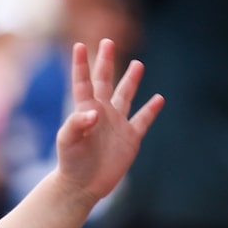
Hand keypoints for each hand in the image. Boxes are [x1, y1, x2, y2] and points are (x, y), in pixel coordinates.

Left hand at [53, 40, 161, 206]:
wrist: (82, 186)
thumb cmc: (70, 163)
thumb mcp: (67, 142)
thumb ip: (75, 124)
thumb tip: (93, 112)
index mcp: (85, 110)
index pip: (83, 82)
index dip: (81, 64)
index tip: (80, 45)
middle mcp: (102, 113)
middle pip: (106, 82)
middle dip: (107, 62)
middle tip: (108, 41)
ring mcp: (117, 124)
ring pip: (126, 96)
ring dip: (131, 81)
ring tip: (137, 64)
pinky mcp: (130, 138)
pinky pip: (143, 120)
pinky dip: (151, 110)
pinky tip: (159, 98)